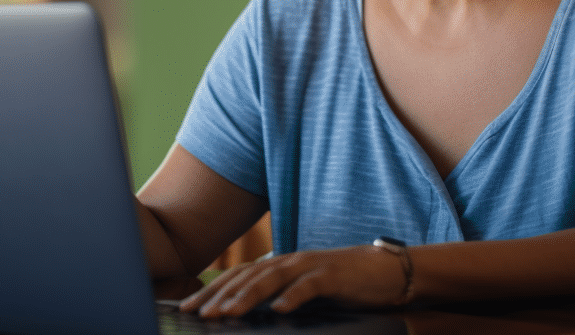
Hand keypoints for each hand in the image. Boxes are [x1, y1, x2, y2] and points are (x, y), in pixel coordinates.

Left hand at [178, 244, 407, 317]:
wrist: (388, 271)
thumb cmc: (344, 284)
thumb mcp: (304, 289)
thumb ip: (277, 294)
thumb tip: (243, 310)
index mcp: (281, 264)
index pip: (238, 277)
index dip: (211, 290)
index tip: (187, 308)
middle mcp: (291, 261)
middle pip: (247, 277)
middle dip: (219, 295)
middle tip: (197, 313)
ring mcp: (311, 266)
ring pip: (272, 279)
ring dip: (247, 297)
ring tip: (228, 314)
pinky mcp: (333, 275)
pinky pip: (310, 285)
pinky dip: (293, 297)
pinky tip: (279, 310)